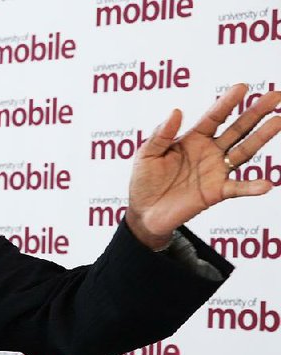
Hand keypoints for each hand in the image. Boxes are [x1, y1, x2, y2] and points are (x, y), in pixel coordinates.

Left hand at [126, 85, 280, 249]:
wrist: (143, 212)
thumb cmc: (144, 180)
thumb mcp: (146, 154)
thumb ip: (161, 134)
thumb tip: (177, 111)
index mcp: (192, 139)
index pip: (213, 117)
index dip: (227, 102)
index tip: (242, 87)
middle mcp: (209, 152)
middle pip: (237, 129)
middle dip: (255, 113)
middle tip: (276, 96)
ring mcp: (215, 171)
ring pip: (243, 151)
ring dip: (261, 137)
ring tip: (278, 122)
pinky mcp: (216, 192)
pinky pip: (237, 188)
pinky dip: (252, 187)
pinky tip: (266, 185)